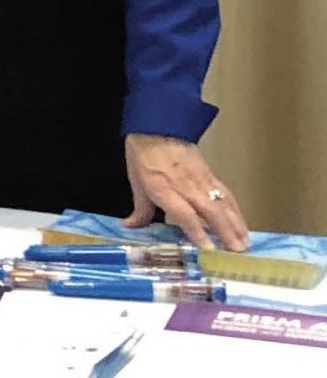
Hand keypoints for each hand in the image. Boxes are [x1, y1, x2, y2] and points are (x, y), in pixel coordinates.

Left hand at [124, 134, 251, 250]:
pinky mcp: (210, 174)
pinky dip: (236, 210)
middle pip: (210, 211)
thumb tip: (131, 226)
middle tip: (237, 252)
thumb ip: (140, 209)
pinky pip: (226, 194)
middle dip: (225, 233)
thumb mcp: (136, 181)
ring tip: (245, 243)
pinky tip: (242, 223)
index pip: (184, 213)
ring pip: (223, 204)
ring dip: (236, 224)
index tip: (208, 248)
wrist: (158, 125)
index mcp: (164, 188)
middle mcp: (186, 185)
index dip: (197, 231)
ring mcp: (201, 179)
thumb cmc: (144, 154)